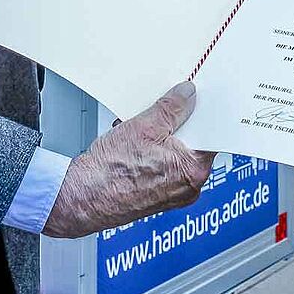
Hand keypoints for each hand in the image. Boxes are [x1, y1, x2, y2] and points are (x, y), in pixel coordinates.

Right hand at [43, 82, 213, 237]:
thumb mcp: (145, 126)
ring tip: (137, 131)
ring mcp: (172, 194)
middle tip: (158, 112)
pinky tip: (132, 145)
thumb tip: (187, 95)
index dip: (201, 113)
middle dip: (175, 124)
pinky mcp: (156, 196)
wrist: (82, 198)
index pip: (211, 133)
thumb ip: (172, 107)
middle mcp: (188, 187)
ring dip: (158, 137)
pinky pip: (162, 165)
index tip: (193, 99)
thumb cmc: (110, 172)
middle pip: (192, 143)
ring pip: (174, 153)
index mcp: (194, 170)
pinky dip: (150, 152)